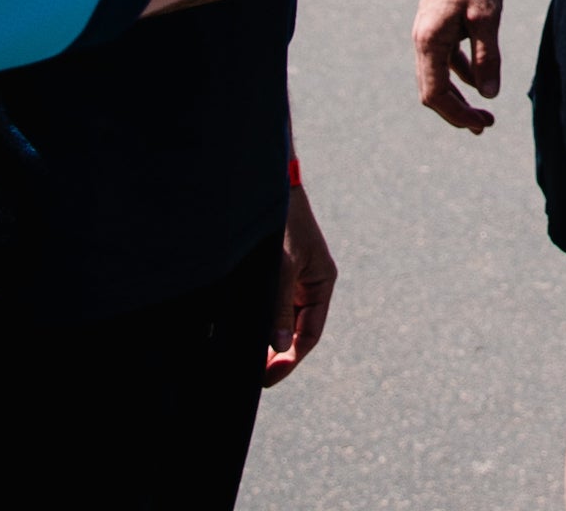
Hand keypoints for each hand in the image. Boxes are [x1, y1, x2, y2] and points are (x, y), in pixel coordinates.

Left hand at [264, 179, 337, 382]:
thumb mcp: (283, 265)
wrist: (269, 187)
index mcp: (321, 284)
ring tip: (247, 362)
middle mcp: (308, 286)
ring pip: (280, 322)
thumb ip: (279, 305)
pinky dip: (259, 324)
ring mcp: (291, 280)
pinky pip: (269, 307)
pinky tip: (244, 334)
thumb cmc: (284, 221)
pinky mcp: (275, 274)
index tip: (269, 378)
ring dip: (267, 342)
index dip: (291, 359)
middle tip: (255, 377)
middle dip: (278, 356)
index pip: (308, 334)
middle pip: (295, 332)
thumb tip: (278, 346)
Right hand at [411, 0, 508, 135]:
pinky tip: (479, 81)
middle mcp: (422, 41)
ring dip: (459, 97)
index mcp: (429, 41)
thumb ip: (486, 56)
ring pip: (438, 77)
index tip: (481, 123)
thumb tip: (488, 94)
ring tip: (483, 113)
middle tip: (485, 125)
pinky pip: (446, 60)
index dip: (456, 115)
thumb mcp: (486, 16)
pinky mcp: (437, 25)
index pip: (434, 94)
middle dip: (457, 112)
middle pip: (433, 91)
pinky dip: (461, 74)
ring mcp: (428, 33)